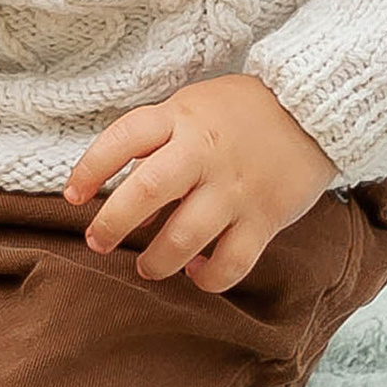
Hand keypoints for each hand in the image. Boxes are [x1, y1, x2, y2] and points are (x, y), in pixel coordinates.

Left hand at [64, 75, 336, 293]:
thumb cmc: (240, 112)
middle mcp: (205, 153)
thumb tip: (117, 185)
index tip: (74, 195)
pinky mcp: (266, 217)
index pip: (124, 137)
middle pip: (148, 189)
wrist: (312, 110)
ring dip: (156, 261)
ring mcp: (236, 188)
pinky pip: (232, 262)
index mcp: (181, 119)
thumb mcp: (192, 107)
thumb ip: (159, 139)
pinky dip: (209, 279)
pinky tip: (198, 275)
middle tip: (97, 242)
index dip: (91, 167)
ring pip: (185, 236)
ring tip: (147, 267)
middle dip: (112, 223)